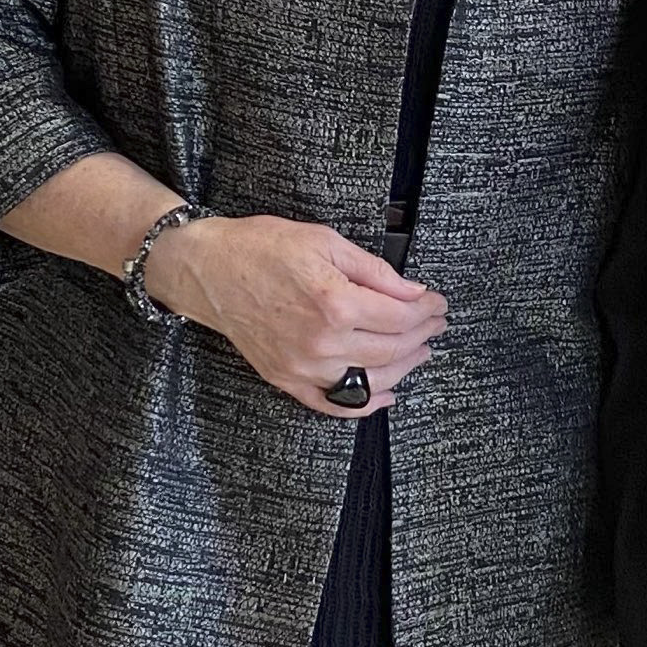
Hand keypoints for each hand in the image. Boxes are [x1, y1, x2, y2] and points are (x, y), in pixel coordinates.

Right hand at [149, 213, 447, 418]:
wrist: (208, 270)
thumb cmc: (262, 247)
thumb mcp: (327, 242)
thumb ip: (375, 271)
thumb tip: (414, 291)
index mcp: (335, 302)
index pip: (400, 316)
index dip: (427, 310)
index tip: (438, 303)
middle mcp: (321, 342)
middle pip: (391, 350)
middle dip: (422, 336)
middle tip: (435, 323)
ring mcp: (302, 367)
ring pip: (370, 382)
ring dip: (403, 368)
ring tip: (419, 351)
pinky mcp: (285, 380)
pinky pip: (333, 403)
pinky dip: (364, 404)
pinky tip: (385, 393)